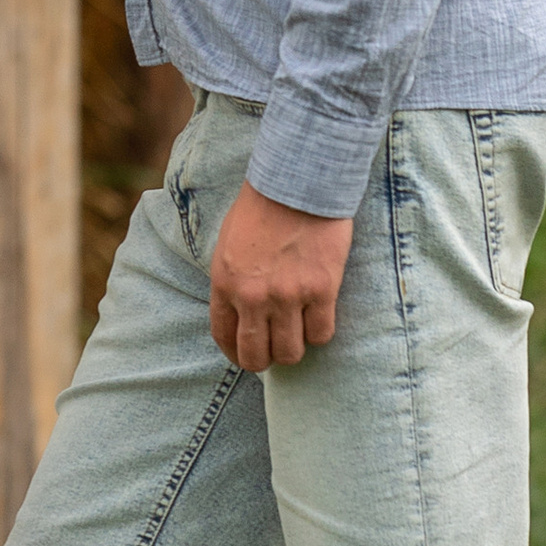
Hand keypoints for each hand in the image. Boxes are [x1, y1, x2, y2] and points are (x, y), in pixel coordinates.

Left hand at [209, 181, 349, 371]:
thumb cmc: (260, 209)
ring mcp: (288, 296)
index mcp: (224, 283)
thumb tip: (240, 315)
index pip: (224, 337)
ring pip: (291, 352)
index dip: (236, 354)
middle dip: (265, 361)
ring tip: (298, 334)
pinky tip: (318, 317)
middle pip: (257, 356)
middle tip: (275, 352)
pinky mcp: (321, 290)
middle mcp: (252, 296)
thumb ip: (231, 282)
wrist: (296, 184)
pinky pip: (322, 334)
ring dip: (294, 349)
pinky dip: (320, 332)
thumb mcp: (227, 246)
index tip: (246, 356)